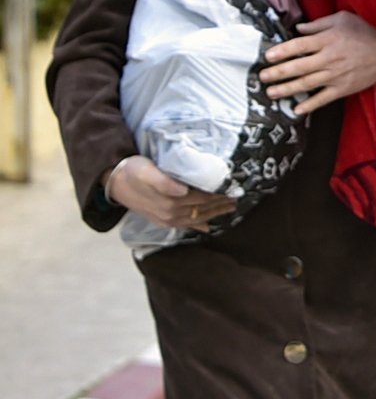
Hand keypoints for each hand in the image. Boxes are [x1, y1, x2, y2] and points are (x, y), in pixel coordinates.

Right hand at [107, 155, 234, 231]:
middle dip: (221, 204)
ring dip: (214, 214)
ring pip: (196, 218)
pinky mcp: (160, 220)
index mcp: (170, 201)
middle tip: (239, 197)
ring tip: (230, 208)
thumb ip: (164, 181)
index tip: (236, 188)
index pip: (203, 198)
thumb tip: (183, 191)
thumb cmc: (132, 171)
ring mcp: (165, 219)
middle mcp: (170, 213)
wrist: (112, 181)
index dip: (220, 194)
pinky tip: (207, 227)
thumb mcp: (146, 171)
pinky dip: (198, 225)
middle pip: (202, 209)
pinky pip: (184, 225)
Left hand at [261, 10, 375, 116]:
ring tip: (271, 93)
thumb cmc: (365, 31)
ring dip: (287, 89)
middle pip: (299, 67)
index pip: (299, 46)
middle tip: (262, 77)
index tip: (267, 57)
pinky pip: (323, 98)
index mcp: (328, 39)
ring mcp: (336, 75)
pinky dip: (310, 105)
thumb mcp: (343, 19)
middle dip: (278, 73)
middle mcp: (330, 58)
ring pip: (307, 83)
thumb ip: (319, 24)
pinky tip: (296, 109)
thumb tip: (298, 28)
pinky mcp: (343, 88)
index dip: (282, 51)